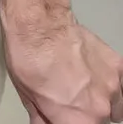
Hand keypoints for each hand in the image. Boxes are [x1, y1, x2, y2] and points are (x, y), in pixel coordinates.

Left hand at [6, 12, 122, 121]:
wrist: (40, 26)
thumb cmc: (30, 57)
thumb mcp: (28, 97)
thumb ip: (43, 118)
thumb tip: (45, 123)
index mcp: (79, 119)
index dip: (65, 122)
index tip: (60, 117)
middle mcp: (101, 107)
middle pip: (98, 121)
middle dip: (83, 115)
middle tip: (66, 103)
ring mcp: (113, 86)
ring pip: (114, 108)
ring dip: (98, 103)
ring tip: (79, 90)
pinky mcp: (118, 68)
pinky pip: (119, 86)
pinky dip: (107, 85)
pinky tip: (91, 77)